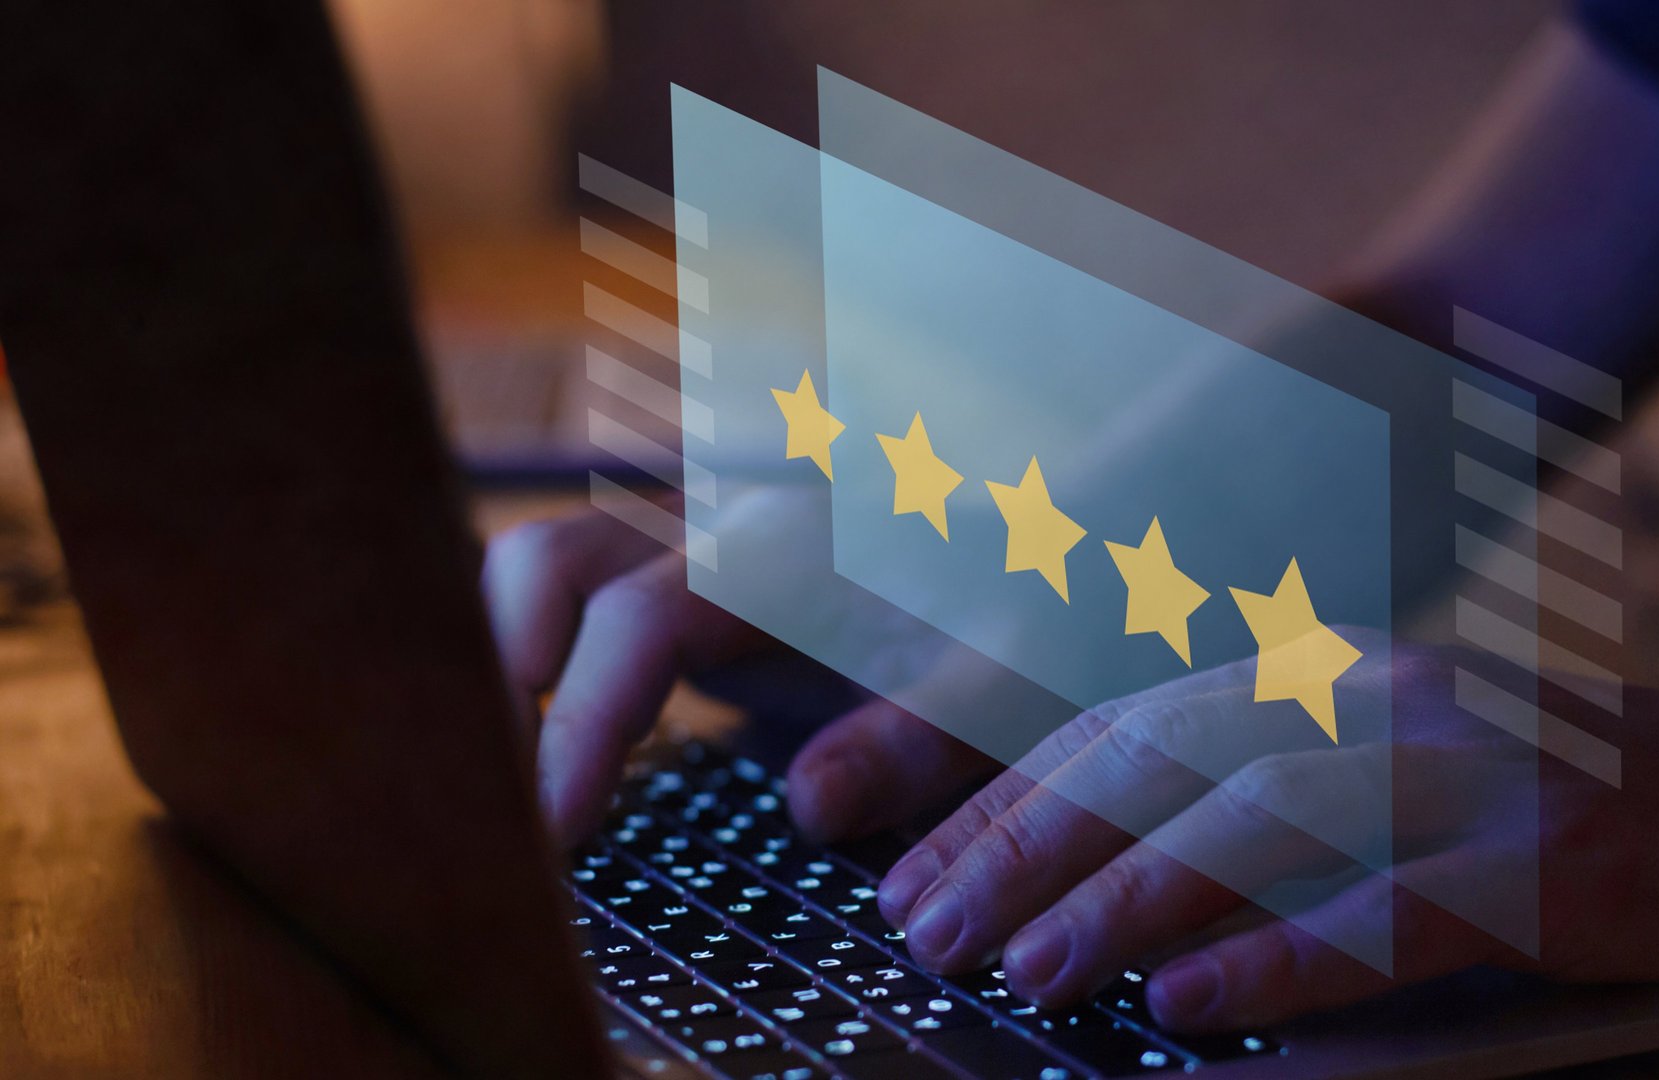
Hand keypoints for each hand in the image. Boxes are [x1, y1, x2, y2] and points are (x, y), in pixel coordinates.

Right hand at [482, 501, 997, 844]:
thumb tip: (810, 804)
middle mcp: (715, 518)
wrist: (1020, 528)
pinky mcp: (674, 568)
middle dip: (501, 678)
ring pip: (543, 565)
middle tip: (509, 802)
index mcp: (786, 541)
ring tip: (510, 777)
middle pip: (549, 561)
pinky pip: (568, 588)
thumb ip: (922, 733)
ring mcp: (684, 534)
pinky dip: (529, 652)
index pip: (640, 615)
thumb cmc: (1016, 599)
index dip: (583, 717)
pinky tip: (537, 739)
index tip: (554, 826)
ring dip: (502, 661)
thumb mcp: (1001, 675)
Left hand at [873, 637, 1658, 1030]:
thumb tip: (1130, 912)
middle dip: (1026, 845)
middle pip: (1163, 759)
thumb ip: (1275, 820)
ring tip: (1027, 974)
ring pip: (1257, 822)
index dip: (1010, 798)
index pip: (1128, 724)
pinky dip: (1282, 958)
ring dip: (1125, 901)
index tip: (919, 872)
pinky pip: (1390, 911)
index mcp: (1332, 677)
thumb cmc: (1573, 814)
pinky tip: (1189, 1005)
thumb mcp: (1404, 784)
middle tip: (928, 930)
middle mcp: (1384, 698)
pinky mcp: (1549, 854)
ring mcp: (1471, 767)